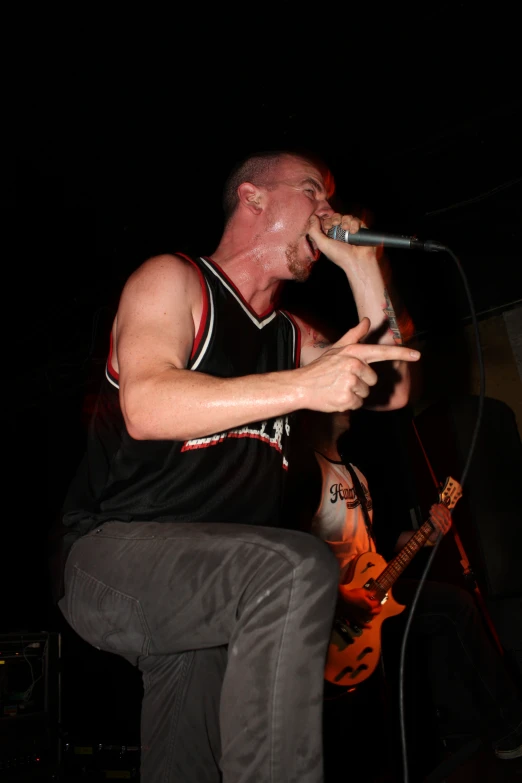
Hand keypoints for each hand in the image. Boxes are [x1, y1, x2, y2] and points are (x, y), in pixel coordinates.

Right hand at [297, 318, 419, 411]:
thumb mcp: (337, 349)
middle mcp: (354, 365)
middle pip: (373, 379)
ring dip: (355, 394)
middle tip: (342, 380)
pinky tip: (336, 397)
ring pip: (366, 392)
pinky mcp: (347, 398)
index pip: (382, 352)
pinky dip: (349, 403)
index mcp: (353, 353)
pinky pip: (359, 404)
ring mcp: (350, 382)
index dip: (401, 353)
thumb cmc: (320, 368)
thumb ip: (354, 335)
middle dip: (361, 383)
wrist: (300, 386)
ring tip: (338, 388)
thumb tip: (367, 320)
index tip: (418, 355)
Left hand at [307, 213, 378, 266]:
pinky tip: (354, 231)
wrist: (358, 260)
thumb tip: (312, 217)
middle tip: (336, 224)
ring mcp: (350, 230)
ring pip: (346, 217)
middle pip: (336, 216)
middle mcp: (340, 233)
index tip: (328, 226)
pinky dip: (355, 224)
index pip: (326, 221)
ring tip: (347, 229)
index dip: (326, 220)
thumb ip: (314, 231)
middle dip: (336, 219)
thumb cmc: (339, 255)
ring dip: (346, 221)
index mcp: (330, 236)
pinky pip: (356, 220)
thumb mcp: (322, 244)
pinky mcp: (360, 229)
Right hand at [338, 586, 381, 627]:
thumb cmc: (352, 594)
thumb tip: (375, 593)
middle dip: (378, 608)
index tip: (377, 598)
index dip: (377, 600)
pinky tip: (369, 626)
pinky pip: (362, 625)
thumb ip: (369, 593)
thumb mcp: (362, 591)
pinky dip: (366, 626)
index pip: (377, 603)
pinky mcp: (356, 620)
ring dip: (373, 615)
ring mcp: (362, 617)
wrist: (342, 600)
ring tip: (374, 613)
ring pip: (370, 618)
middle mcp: (368, 613)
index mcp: (370, 606)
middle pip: (376, 612)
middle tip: (378, 605)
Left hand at [427, 502, 451, 543]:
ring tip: (430, 510)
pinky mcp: (441, 532)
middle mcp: (449, 524)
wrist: (435, 536)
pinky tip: (430, 517)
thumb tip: (435, 505)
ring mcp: (445, 528)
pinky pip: (438, 525)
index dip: (443, 508)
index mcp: (449, 520)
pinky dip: (434, 521)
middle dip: (438, 510)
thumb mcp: (438, 519)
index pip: (448, 513)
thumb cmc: (436, 525)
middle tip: (433, 506)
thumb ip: (438, 513)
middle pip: (444, 516)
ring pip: (441, 520)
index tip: (438, 504)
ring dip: (435, 514)